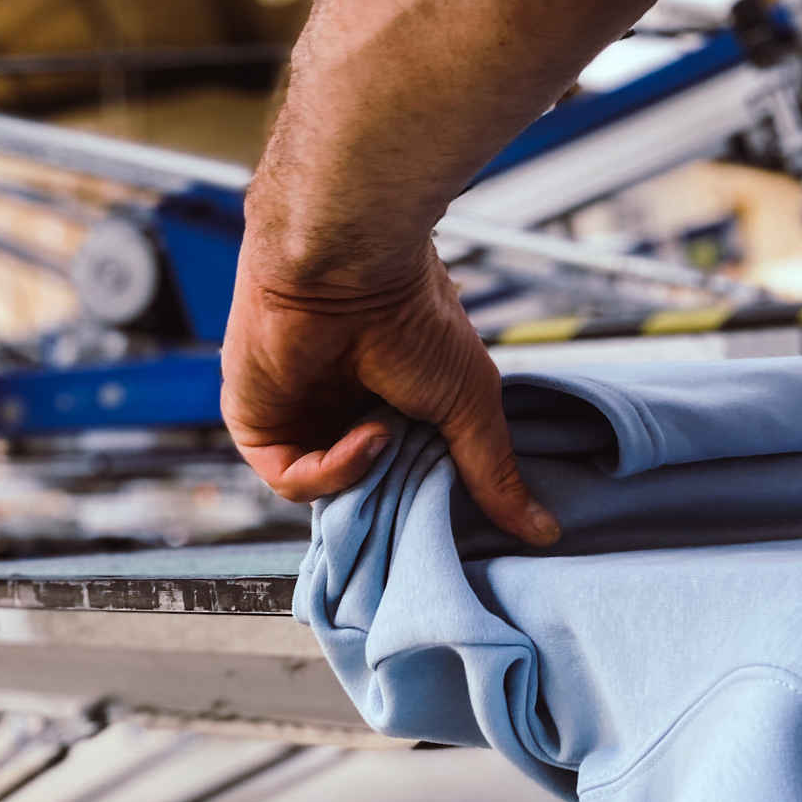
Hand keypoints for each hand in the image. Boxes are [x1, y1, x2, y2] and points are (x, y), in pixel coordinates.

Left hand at [220, 240, 560, 545]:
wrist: (348, 270)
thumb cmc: (412, 317)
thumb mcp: (471, 403)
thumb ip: (496, 473)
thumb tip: (544, 531)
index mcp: (386, 404)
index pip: (398, 479)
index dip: (424, 498)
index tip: (457, 507)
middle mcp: (338, 415)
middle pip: (360, 495)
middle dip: (393, 499)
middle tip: (425, 490)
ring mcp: (297, 422)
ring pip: (326, 495)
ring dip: (365, 478)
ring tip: (393, 437)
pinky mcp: (257, 426)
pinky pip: (290, 479)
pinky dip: (331, 471)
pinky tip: (367, 437)